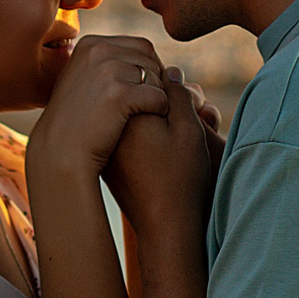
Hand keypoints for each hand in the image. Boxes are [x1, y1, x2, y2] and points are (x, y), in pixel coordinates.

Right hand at [31, 34, 170, 178]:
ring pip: (156, 77)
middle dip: (156, 81)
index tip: (142, 92)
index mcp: (90, 44)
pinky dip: (160, 111)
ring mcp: (107, 71)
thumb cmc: (74, 122)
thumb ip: (103, 64)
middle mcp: (98, 50)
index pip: (141, 46)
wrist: (60, 152)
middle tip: (148, 106)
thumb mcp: (81, 81)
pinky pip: (159, 97)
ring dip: (158, 97)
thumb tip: (137, 57)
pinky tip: (149, 123)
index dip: (149, 69)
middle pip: (150, 59)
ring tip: (146, 115)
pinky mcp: (119, 94)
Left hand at [107, 68, 215, 243]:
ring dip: (157, 118)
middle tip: (189, 127)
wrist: (165, 226)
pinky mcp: (109, 157)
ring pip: (134, 113)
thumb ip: (177, 93)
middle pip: (139, 94)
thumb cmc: (182, 178)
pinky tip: (163, 154)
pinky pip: (129, 133)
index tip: (192, 113)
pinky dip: (148, 136)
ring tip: (177, 145)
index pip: (149, 77)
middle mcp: (109, 124)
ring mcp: (106, 141)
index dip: (177, 92)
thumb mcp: (189, 128)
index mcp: (126, 111)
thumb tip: (167, 70)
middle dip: (166, 103)